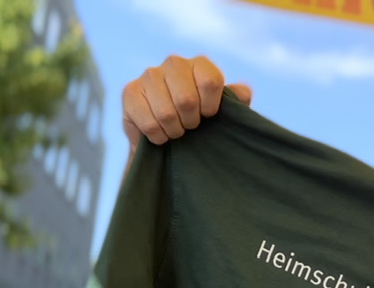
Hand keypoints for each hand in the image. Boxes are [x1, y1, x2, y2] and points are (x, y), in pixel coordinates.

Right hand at [121, 55, 252, 150]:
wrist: (169, 138)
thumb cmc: (201, 121)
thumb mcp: (225, 114)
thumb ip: (237, 101)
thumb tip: (244, 91)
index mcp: (200, 64)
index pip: (210, 81)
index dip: (211, 107)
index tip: (208, 116)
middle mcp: (174, 63)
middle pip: (186, 99)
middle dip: (191, 122)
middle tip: (190, 127)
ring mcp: (149, 75)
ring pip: (166, 113)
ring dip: (174, 131)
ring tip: (176, 131)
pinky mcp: (129, 91)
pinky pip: (149, 123)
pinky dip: (158, 136)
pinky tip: (160, 134)